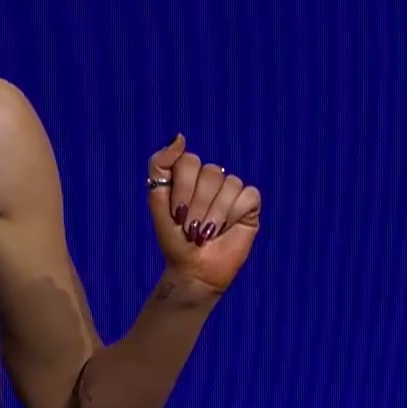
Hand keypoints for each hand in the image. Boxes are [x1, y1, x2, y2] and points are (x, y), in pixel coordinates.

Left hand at [146, 134, 261, 295]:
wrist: (194, 270)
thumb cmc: (174, 239)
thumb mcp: (157, 202)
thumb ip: (160, 166)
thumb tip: (180, 137)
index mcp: (187, 174)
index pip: (188, 161)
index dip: (182, 190)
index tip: (176, 215)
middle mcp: (211, 178)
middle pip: (210, 172)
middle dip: (198, 207)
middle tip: (192, 229)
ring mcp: (231, 189)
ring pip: (229, 184)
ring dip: (215, 216)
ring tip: (207, 234)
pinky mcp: (249, 204)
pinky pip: (247, 196)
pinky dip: (233, 216)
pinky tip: (227, 229)